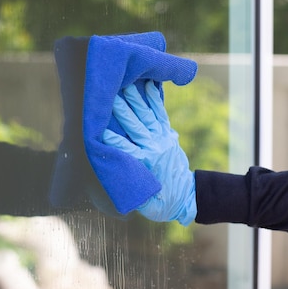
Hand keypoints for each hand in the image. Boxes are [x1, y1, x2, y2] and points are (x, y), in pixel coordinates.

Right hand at [102, 81, 196, 225]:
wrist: (186, 197)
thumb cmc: (160, 203)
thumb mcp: (145, 203)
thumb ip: (132, 191)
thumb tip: (115, 180)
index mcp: (145, 164)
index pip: (126, 150)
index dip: (113, 140)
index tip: (101, 131)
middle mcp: (154, 148)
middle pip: (136, 127)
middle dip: (123, 112)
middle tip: (111, 95)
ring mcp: (162, 139)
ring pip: (147, 116)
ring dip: (137, 100)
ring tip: (128, 84)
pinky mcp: (167, 135)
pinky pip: (160, 114)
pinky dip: (155, 100)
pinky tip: (150, 85)